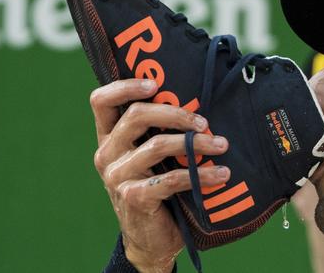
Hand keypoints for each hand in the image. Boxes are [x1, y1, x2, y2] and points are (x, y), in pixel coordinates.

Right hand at [90, 79, 230, 272]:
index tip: (155, 83)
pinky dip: (201, 175)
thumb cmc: (158, 189)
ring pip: (157, 145)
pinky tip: (222, 175)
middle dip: (176, 113)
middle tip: (205, 122)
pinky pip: (171, 179)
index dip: (125, 86)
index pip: (101, 101)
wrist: (151, 239)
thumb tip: (200, 104)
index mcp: (110, 138)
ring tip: (222, 146)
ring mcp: (117, 176)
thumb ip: (160, 132)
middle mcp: (108, 153)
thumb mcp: (153, 158)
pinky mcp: (134, 197)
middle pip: (136, 115)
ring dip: (195, 143)